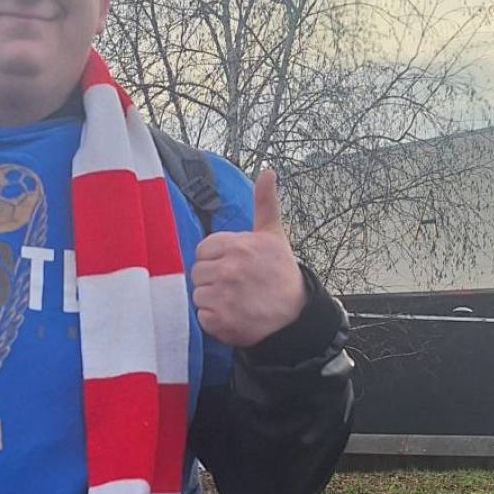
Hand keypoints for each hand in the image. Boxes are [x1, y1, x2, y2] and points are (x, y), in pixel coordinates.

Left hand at [191, 169, 306, 345]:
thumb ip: (265, 203)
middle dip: (212, 279)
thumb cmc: (282, 273)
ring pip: (198, 294)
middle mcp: (228, 270)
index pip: (203, 250)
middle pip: (197, 272)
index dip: (215, 259)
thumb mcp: (273, 235)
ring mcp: (223, 296)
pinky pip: (202, 317)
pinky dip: (214, 319)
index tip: (232, 266)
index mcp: (237, 246)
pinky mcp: (220, 321)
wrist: (295, 315)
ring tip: (234, 300)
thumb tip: (267, 172)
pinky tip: (232, 315)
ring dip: (212, 300)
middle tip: (235, 285)